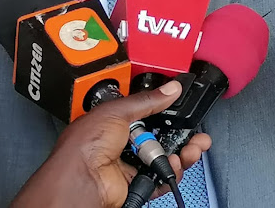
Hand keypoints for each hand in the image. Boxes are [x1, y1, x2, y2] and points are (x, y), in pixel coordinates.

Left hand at [11, 81, 211, 207]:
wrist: (80, 180)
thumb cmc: (84, 145)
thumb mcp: (118, 111)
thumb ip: (147, 101)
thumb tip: (170, 89)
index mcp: (115, 121)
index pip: (147, 113)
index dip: (165, 111)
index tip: (181, 109)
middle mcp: (123, 143)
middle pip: (160, 137)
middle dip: (181, 134)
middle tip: (194, 133)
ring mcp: (129, 165)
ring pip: (163, 158)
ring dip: (181, 153)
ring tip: (191, 149)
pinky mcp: (136, 185)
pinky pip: (160, 179)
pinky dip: (171, 173)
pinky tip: (175, 164)